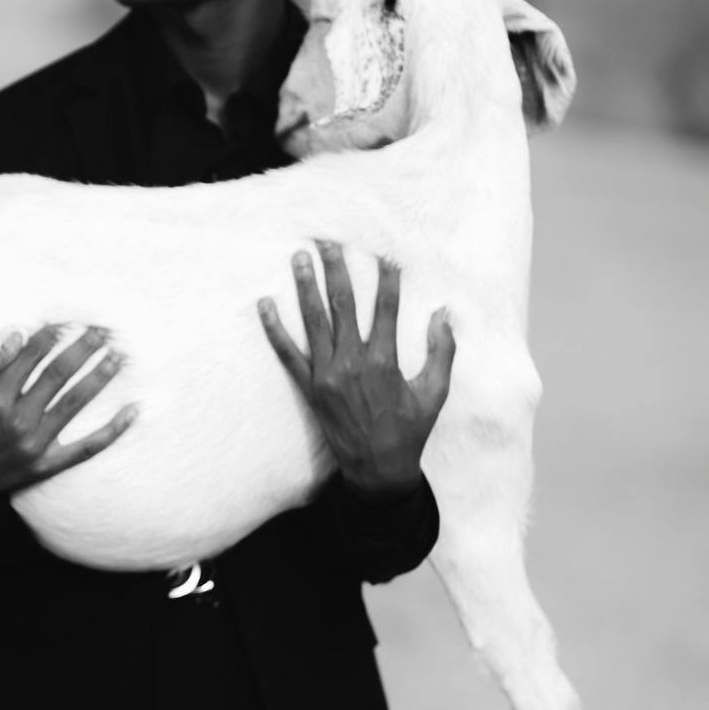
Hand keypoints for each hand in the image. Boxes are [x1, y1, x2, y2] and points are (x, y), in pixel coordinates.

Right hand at [0, 324, 137, 505]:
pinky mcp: (48, 466)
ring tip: (118, 356)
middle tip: (102, 331)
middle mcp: (17, 421)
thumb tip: (18, 335)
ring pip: (74, 403)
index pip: (29, 359)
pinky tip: (132, 411)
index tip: (66, 321)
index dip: (49, 336)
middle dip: (81, 349)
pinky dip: (112, 430)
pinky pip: (87, 447)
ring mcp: (35, 445)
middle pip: (57, 376)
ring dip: (99, 377)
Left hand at [258, 244, 453, 496]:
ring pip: (314, 321)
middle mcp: (352, 363)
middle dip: (336, 269)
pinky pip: (287, 353)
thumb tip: (444, 314)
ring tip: (299, 257)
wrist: (377, 469)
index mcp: (385, 362)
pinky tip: (264, 305)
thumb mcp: (435, 393)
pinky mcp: (308, 387)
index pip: (386, 308)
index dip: (387, 279)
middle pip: (343, 305)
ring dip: (305, 287)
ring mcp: (327, 375)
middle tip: (328, 240)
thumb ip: (441, 351)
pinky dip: (274, 329)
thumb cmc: (409, 431)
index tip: (385, 253)